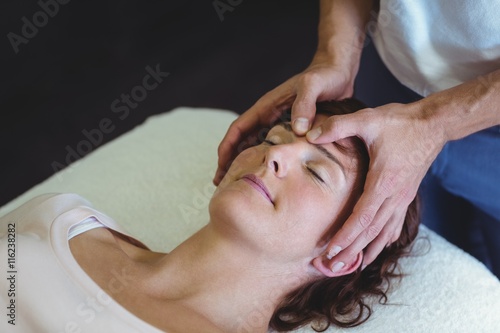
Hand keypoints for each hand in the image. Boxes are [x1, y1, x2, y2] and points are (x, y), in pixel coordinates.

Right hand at [214, 56, 355, 184]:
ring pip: (256, 147)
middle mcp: (269, 116)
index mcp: (267, 106)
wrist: (338, 71)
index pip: (239, 128)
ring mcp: (279, 124)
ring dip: (247, 164)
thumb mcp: (314, 86)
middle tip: (224, 184)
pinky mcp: (292, 131)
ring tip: (241, 185)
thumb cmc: (324, 76)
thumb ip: (304, 105)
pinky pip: (274, 149)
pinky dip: (267, 161)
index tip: (221, 167)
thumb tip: (298, 130)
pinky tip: (269, 177)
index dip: (227, 148)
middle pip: (242, 142)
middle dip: (231, 162)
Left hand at [307, 101, 446, 269]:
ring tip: (353, 266)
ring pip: (384, 231)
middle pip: (372, 231)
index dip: (346, 236)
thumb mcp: (368, 119)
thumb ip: (339, 126)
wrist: (433, 124)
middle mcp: (395, 195)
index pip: (363, 217)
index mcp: (384, 182)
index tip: (331, 250)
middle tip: (333, 267)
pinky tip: (380, 247)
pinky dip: (385, 238)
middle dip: (352, 250)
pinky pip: (395, 223)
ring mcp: (403, 197)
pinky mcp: (406, 194)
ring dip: (368, 250)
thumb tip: (310, 133)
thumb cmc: (400, 122)